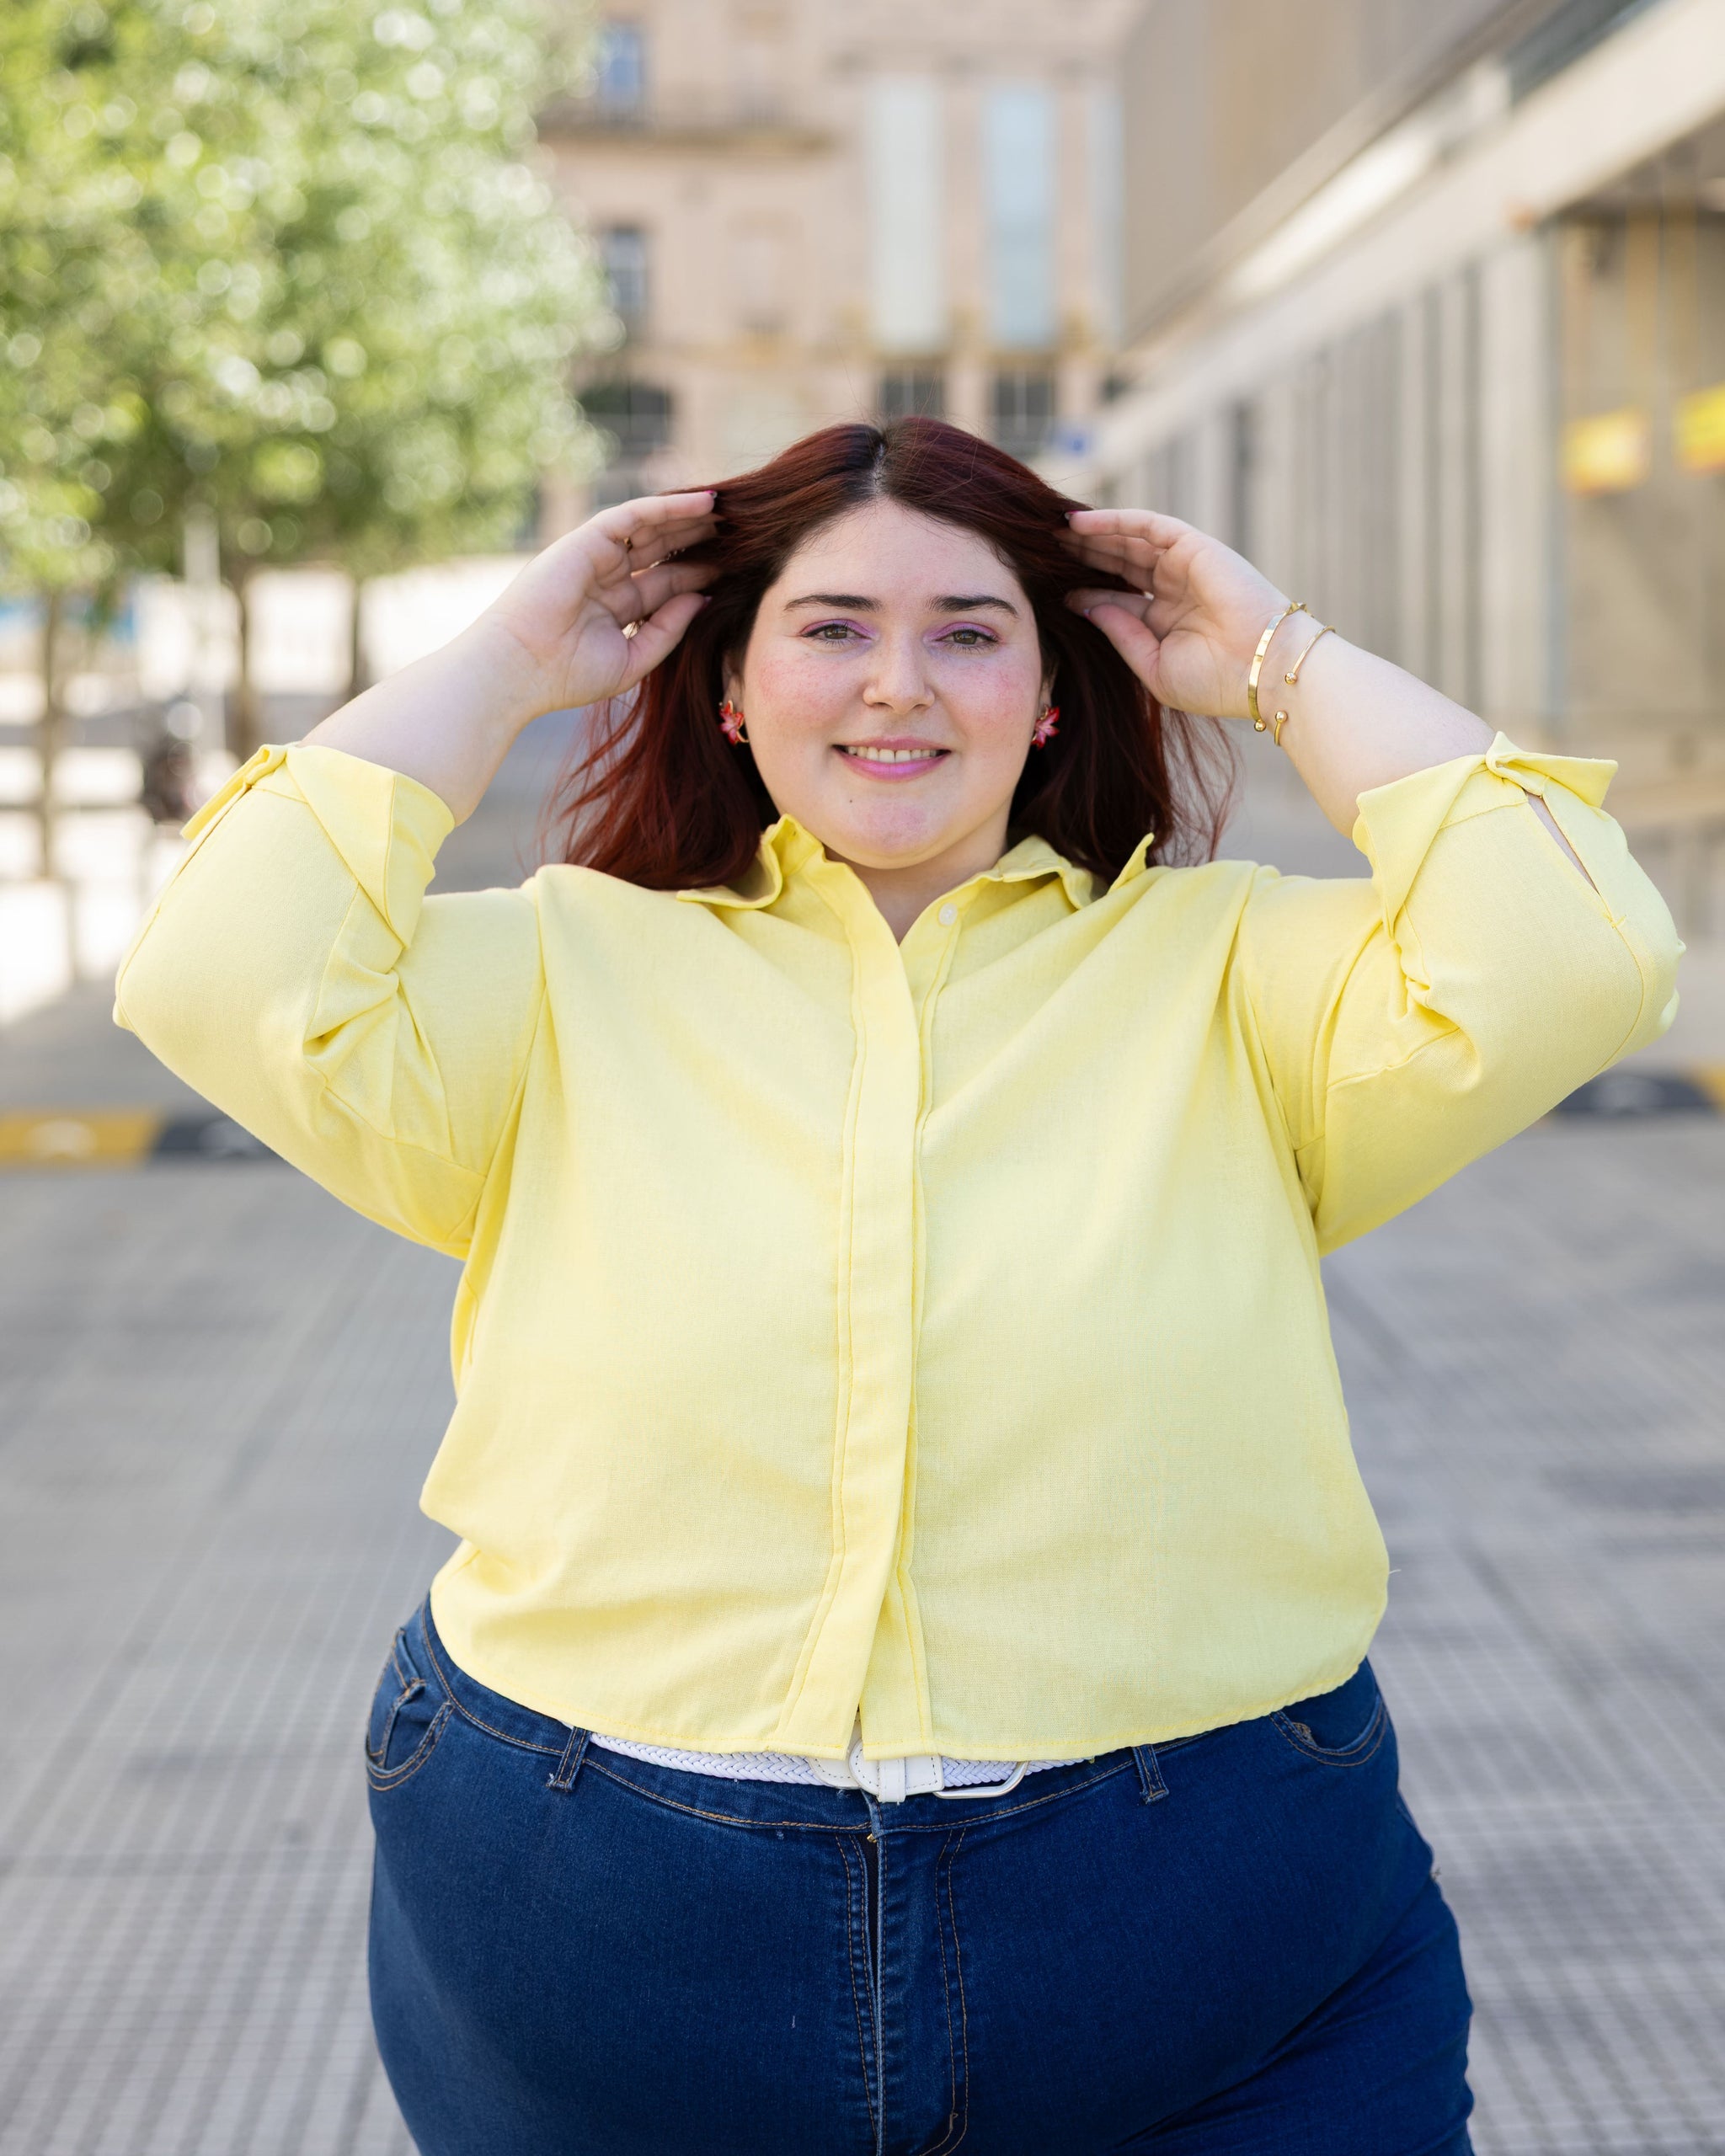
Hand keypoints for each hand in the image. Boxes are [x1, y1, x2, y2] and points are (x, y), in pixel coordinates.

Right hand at [479, 491, 718, 718]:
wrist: (519, 670)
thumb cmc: (567, 675)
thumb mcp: (633, 658)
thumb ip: (669, 629)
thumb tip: (703, 598)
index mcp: (617, 608)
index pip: (666, 584)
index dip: (700, 575)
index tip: (737, 569)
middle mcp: (607, 577)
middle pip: (663, 552)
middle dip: (700, 541)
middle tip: (742, 532)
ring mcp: (596, 556)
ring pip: (653, 529)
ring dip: (690, 519)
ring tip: (731, 510)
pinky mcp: (587, 540)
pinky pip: (635, 516)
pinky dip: (669, 507)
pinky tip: (703, 505)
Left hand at [1063, 509, 1289, 720]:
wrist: (1260, 672)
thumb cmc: (1213, 682)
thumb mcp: (1153, 666)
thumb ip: (1120, 634)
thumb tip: (1084, 605)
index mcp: (1167, 621)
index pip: (1117, 599)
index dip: (1084, 591)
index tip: (1050, 589)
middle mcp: (1175, 590)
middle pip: (1119, 565)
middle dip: (1083, 556)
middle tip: (1043, 550)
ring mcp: (1186, 567)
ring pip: (1129, 542)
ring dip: (1092, 535)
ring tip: (1053, 531)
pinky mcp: (1194, 548)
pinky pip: (1147, 526)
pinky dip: (1113, 521)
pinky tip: (1080, 523)